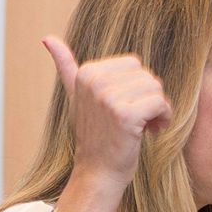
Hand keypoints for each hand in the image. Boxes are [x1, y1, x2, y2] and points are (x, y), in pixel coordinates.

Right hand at [43, 35, 172, 198]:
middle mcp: (95, 81)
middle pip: (146, 75)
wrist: (98, 173)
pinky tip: (151, 132)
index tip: (125, 108)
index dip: (135, 88)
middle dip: (148, 98)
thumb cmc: (95, 136)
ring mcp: (108, 98)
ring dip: (157, 110)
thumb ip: (66, 67)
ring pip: (156, 89)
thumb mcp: (77, 97)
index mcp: (86, 73)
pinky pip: (161, 103)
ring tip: (142, 126)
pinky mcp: (125, 115)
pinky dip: (163, 119)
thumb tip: (47, 38)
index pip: (133, 65)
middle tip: (135, 120)